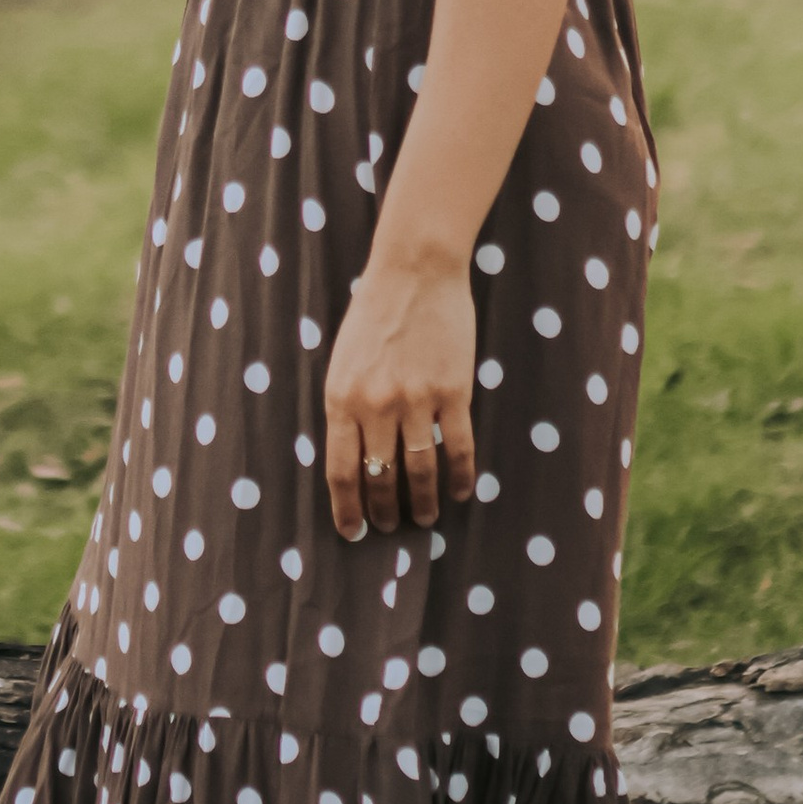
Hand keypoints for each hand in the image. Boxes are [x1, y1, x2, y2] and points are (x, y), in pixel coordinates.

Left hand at [324, 246, 476, 539]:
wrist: (415, 271)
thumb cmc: (374, 313)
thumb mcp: (343, 361)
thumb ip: (347, 405)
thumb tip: (353, 455)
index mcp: (341, 398)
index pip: (340, 470)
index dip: (347, 508)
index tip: (352, 532)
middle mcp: (375, 405)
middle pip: (379, 476)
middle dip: (384, 511)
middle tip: (390, 528)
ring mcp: (416, 400)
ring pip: (419, 470)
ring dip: (423, 501)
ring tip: (426, 518)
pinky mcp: (452, 392)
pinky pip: (457, 448)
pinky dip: (460, 476)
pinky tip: (461, 491)